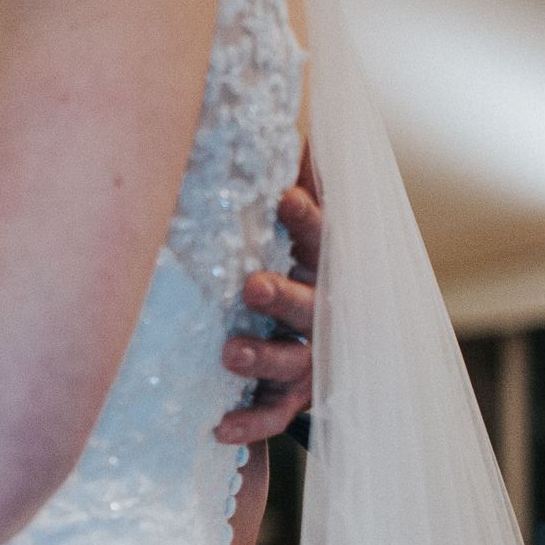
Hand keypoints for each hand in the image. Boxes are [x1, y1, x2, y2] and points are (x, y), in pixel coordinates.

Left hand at [218, 147, 321, 446]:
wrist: (320, 343)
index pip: (323, 236)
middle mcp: (325, 312)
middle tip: (251, 285)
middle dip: (283, 295)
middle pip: (310, 303)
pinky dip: (247, 424)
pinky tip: (217, 428)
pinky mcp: (290, 399)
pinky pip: (272, 417)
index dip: (305, 218)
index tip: (281, 197)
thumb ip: (294, 181)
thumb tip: (279, 115)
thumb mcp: (297, 228)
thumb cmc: (294, 269)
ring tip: (228, 352)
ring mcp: (310, 359)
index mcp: (326, 264)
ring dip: (262, 356)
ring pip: (291, 361)